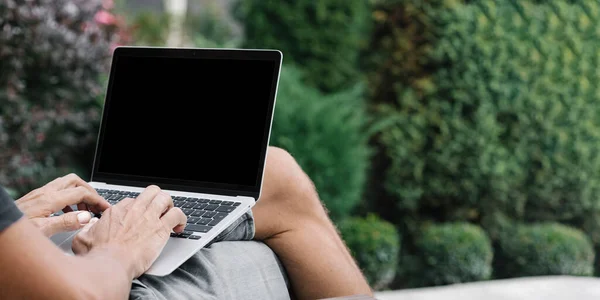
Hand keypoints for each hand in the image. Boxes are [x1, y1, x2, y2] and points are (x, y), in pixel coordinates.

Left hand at [15, 173, 109, 236]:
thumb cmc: (16, 230)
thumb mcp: (43, 230)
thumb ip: (66, 223)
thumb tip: (87, 217)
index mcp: (50, 199)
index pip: (81, 192)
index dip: (97, 199)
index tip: (105, 209)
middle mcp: (45, 192)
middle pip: (75, 181)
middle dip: (89, 191)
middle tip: (96, 205)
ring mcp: (40, 194)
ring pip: (66, 184)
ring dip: (79, 194)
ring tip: (84, 211)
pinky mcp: (35, 198)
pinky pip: (57, 191)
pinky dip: (68, 199)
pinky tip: (68, 213)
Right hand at [72, 185, 186, 278]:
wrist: (110, 265)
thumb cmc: (97, 256)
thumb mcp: (82, 239)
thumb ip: (87, 230)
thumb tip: (90, 226)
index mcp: (117, 211)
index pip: (133, 201)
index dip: (138, 209)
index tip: (140, 218)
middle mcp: (134, 210)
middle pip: (151, 192)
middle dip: (157, 199)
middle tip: (159, 211)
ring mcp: (149, 217)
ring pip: (166, 198)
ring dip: (170, 205)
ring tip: (171, 215)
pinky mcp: (161, 228)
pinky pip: (178, 214)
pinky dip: (182, 218)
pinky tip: (180, 227)